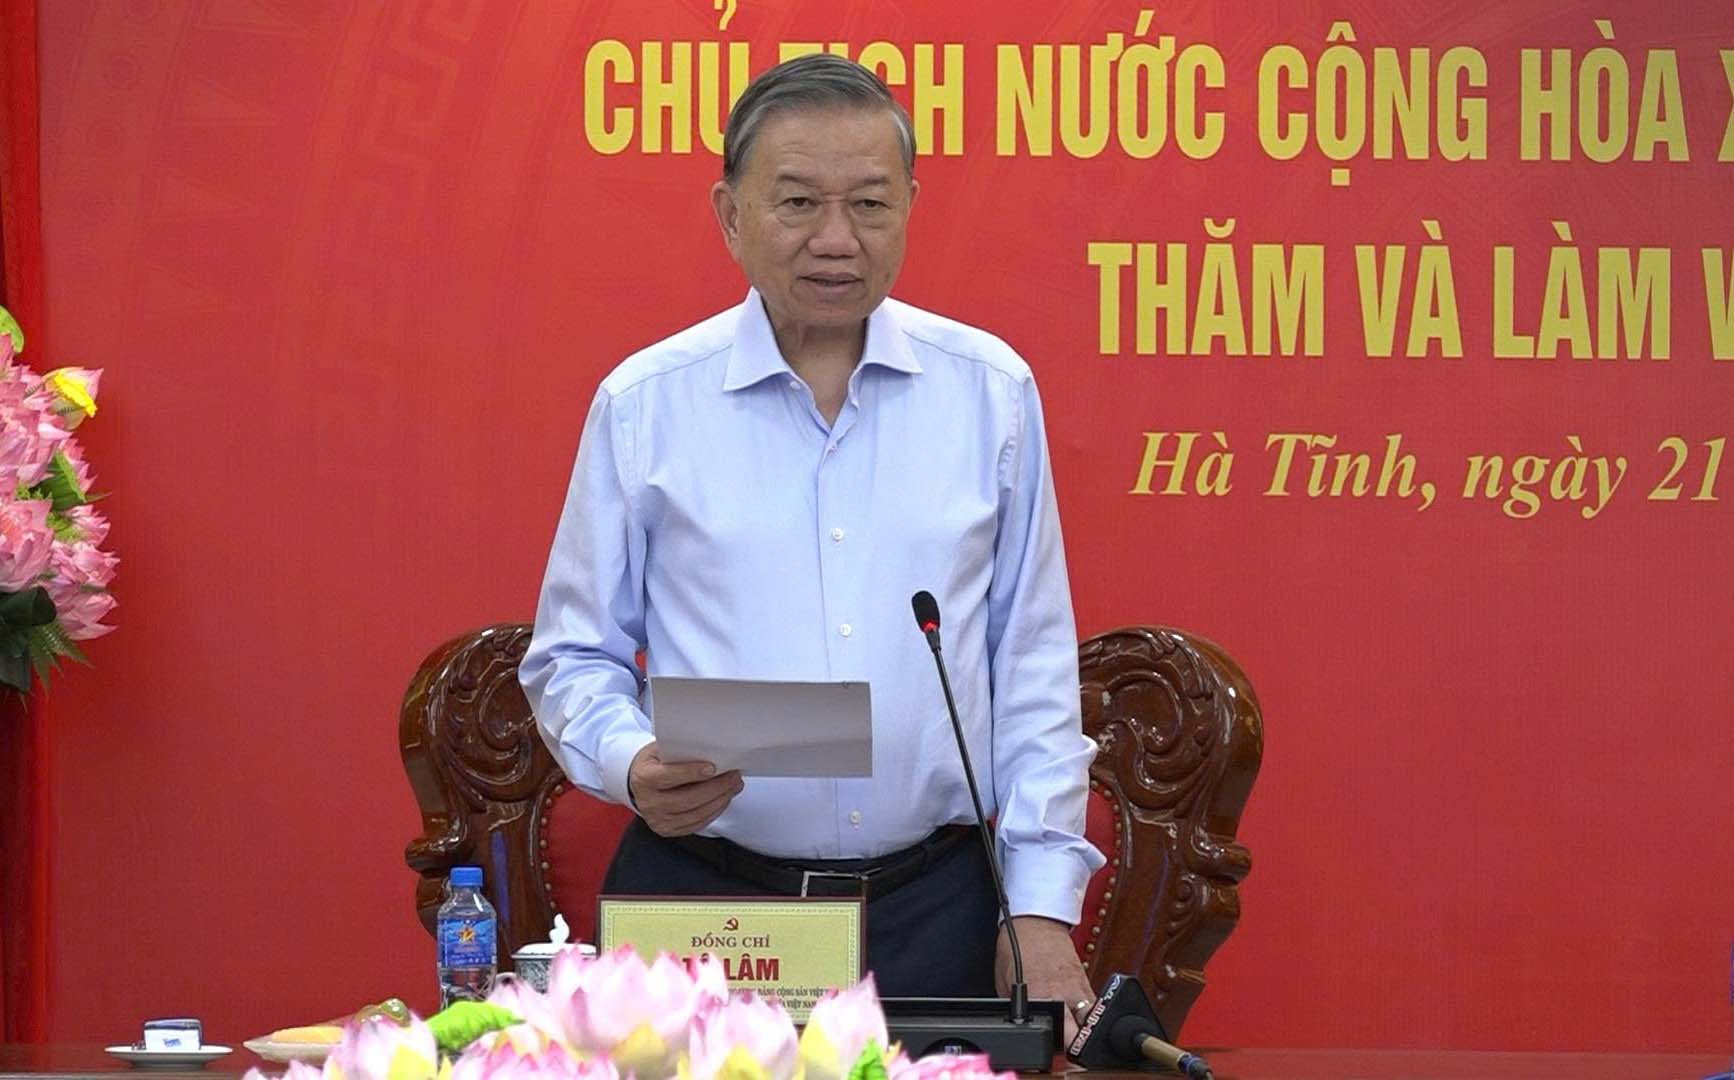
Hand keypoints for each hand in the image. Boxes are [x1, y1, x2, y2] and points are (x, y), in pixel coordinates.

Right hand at [627, 741, 743, 836]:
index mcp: (644, 778)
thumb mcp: (660, 750)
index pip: (668, 776)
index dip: (691, 772)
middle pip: (687, 799)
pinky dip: (714, 811)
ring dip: (720, 800)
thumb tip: (712, 753)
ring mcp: (658, 820)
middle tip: (734, 776)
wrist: (640, 782)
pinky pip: (697, 824)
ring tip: (734, 786)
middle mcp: (649, 802)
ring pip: (696, 814)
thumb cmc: (655, 762)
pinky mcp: (669, 830)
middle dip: (716, 788)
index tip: (713, 768)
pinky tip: (724, 799)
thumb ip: (681, 751)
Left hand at [996, 916, 1094, 1044]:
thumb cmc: (1018, 947)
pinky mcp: (1086, 978)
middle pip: (1085, 1031)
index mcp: (1044, 995)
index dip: (1062, 1051)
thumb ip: (1017, 1010)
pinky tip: (1077, 1014)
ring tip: (1076, 1032)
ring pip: (1093, 1018)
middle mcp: (1066, 992)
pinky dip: (1087, 1012)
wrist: (1035, 920)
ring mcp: (1080, 986)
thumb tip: (1020, 1030)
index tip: (1060, 1057)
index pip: (1062, 1034)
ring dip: (1086, 1028)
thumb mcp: (1006, 984)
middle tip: (1071, 1049)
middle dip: (1079, 1044)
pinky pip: (1092, 1003)